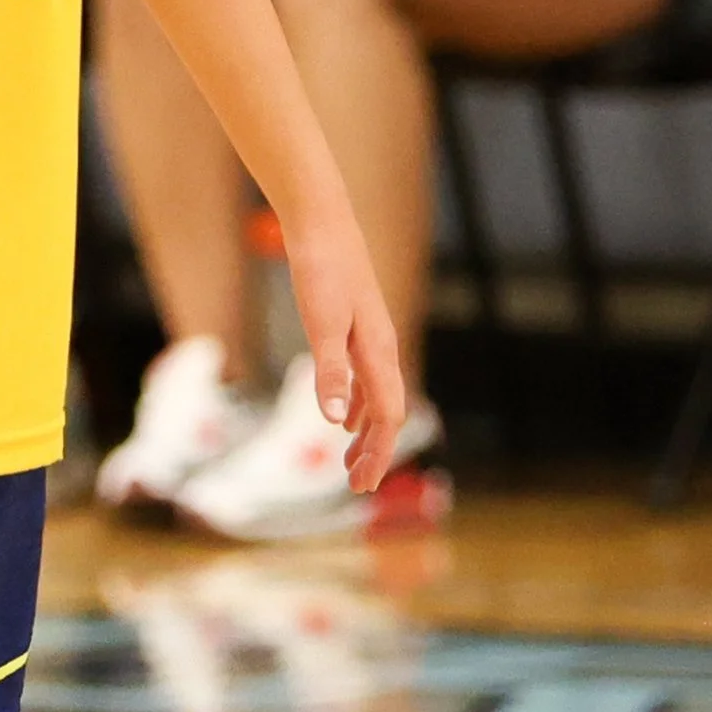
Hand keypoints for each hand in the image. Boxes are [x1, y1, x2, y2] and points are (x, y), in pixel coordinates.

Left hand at [285, 208, 405, 491]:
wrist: (322, 224)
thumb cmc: (322, 271)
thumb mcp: (322, 324)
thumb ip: (330, 372)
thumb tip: (337, 421)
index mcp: (378, 353)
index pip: (389, 417)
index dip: (377, 453)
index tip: (360, 485)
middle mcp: (381, 349)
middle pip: (386, 414)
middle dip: (374, 452)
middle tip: (357, 487)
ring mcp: (371, 340)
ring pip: (377, 399)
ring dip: (367, 434)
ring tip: (349, 463)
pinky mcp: (357, 329)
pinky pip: (366, 380)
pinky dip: (359, 406)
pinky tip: (344, 418)